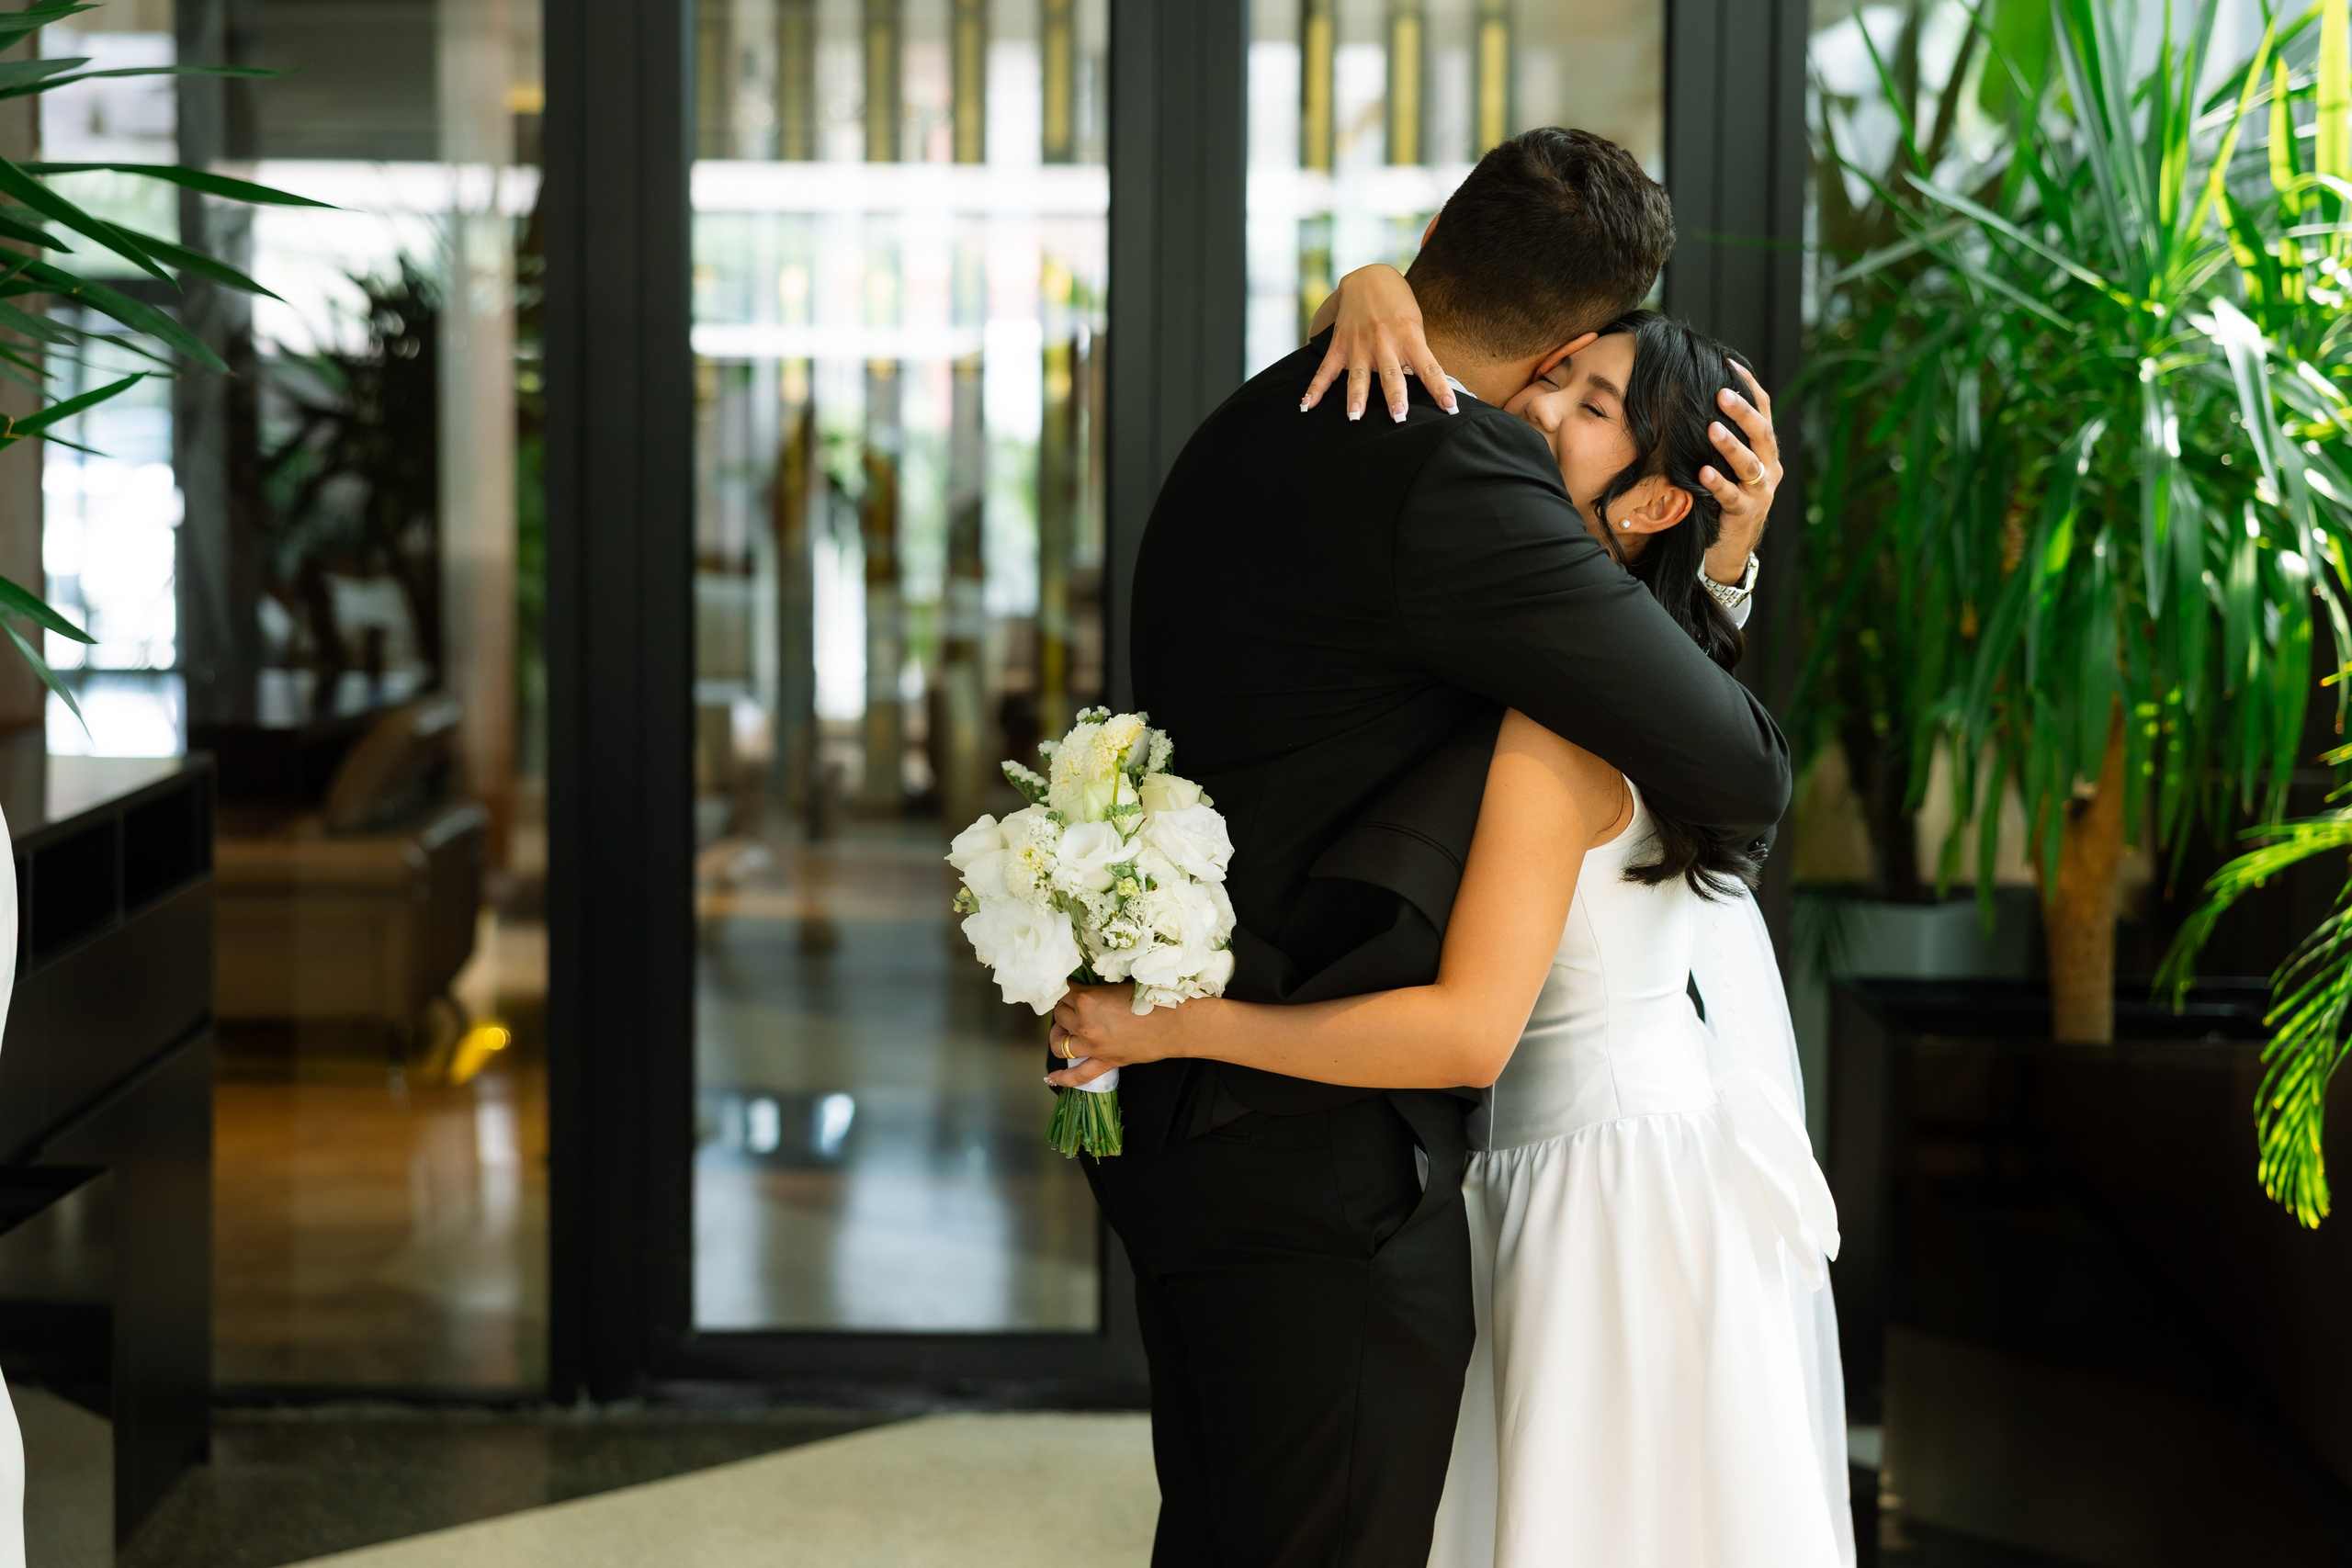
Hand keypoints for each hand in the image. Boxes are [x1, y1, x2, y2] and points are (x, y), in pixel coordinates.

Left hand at [1044, 985, 1198, 1087]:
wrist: (1175, 1023)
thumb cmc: (1153, 999)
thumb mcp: (1120, 986)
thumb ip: (1099, 990)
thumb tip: (1089, 991)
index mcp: (1087, 999)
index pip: (1065, 993)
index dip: (1070, 990)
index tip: (1075, 989)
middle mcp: (1084, 1023)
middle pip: (1060, 1015)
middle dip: (1066, 1010)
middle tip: (1076, 1007)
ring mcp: (1092, 1046)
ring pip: (1060, 1043)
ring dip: (1058, 1037)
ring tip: (1063, 1033)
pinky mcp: (1104, 1062)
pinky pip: (1078, 1076)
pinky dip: (1063, 1078)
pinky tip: (1051, 1078)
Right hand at [1300, 264, 1454, 423]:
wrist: (1369, 277)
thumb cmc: (1398, 305)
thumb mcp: (1415, 323)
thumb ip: (1416, 352)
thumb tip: (1423, 384)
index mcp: (1409, 337)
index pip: (1430, 367)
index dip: (1440, 388)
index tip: (1450, 407)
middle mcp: (1384, 342)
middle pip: (1391, 374)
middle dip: (1394, 396)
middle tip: (1398, 417)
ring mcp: (1360, 344)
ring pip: (1359, 376)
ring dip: (1356, 397)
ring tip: (1354, 417)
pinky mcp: (1340, 345)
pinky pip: (1327, 370)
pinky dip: (1316, 388)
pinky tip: (1308, 405)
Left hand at [1700, 361, 1778, 583]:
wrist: (1730, 547)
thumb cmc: (1724, 497)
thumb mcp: (1727, 463)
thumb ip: (1723, 437)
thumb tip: (1698, 397)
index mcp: (1766, 450)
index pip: (1764, 411)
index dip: (1749, 387)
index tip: (1729, 364)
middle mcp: (1770, 467)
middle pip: (1761, 433)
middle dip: (1742, 411)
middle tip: (1722, 393)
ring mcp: (1761, 491)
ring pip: (1750, 463)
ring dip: (1730, 445)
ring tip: (1711, 429)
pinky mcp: (1746, 513)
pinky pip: (1732, 496)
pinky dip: (1718, 483)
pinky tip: (1703, 472)